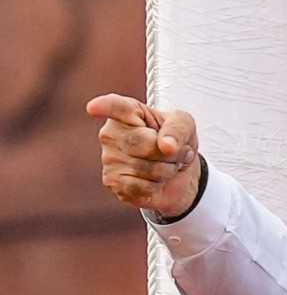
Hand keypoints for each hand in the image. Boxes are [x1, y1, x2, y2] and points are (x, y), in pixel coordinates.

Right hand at [86, 93, 200, 217]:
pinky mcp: (112, 182)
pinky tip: (155, 180)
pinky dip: (158, 186)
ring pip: (148, 169)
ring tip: (166, 164)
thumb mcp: (186, 126)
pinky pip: (142, 187)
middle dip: (171, 153)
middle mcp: (111, 134)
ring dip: (168, 170)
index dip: (105, 107)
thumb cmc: (176, 140)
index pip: (116, 107)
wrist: (178, 171)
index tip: (93, 108)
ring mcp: (108, 159)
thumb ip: (178, 130)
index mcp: (127, 112)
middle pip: (146, 144)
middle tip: (174, 151)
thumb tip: (166, 146)